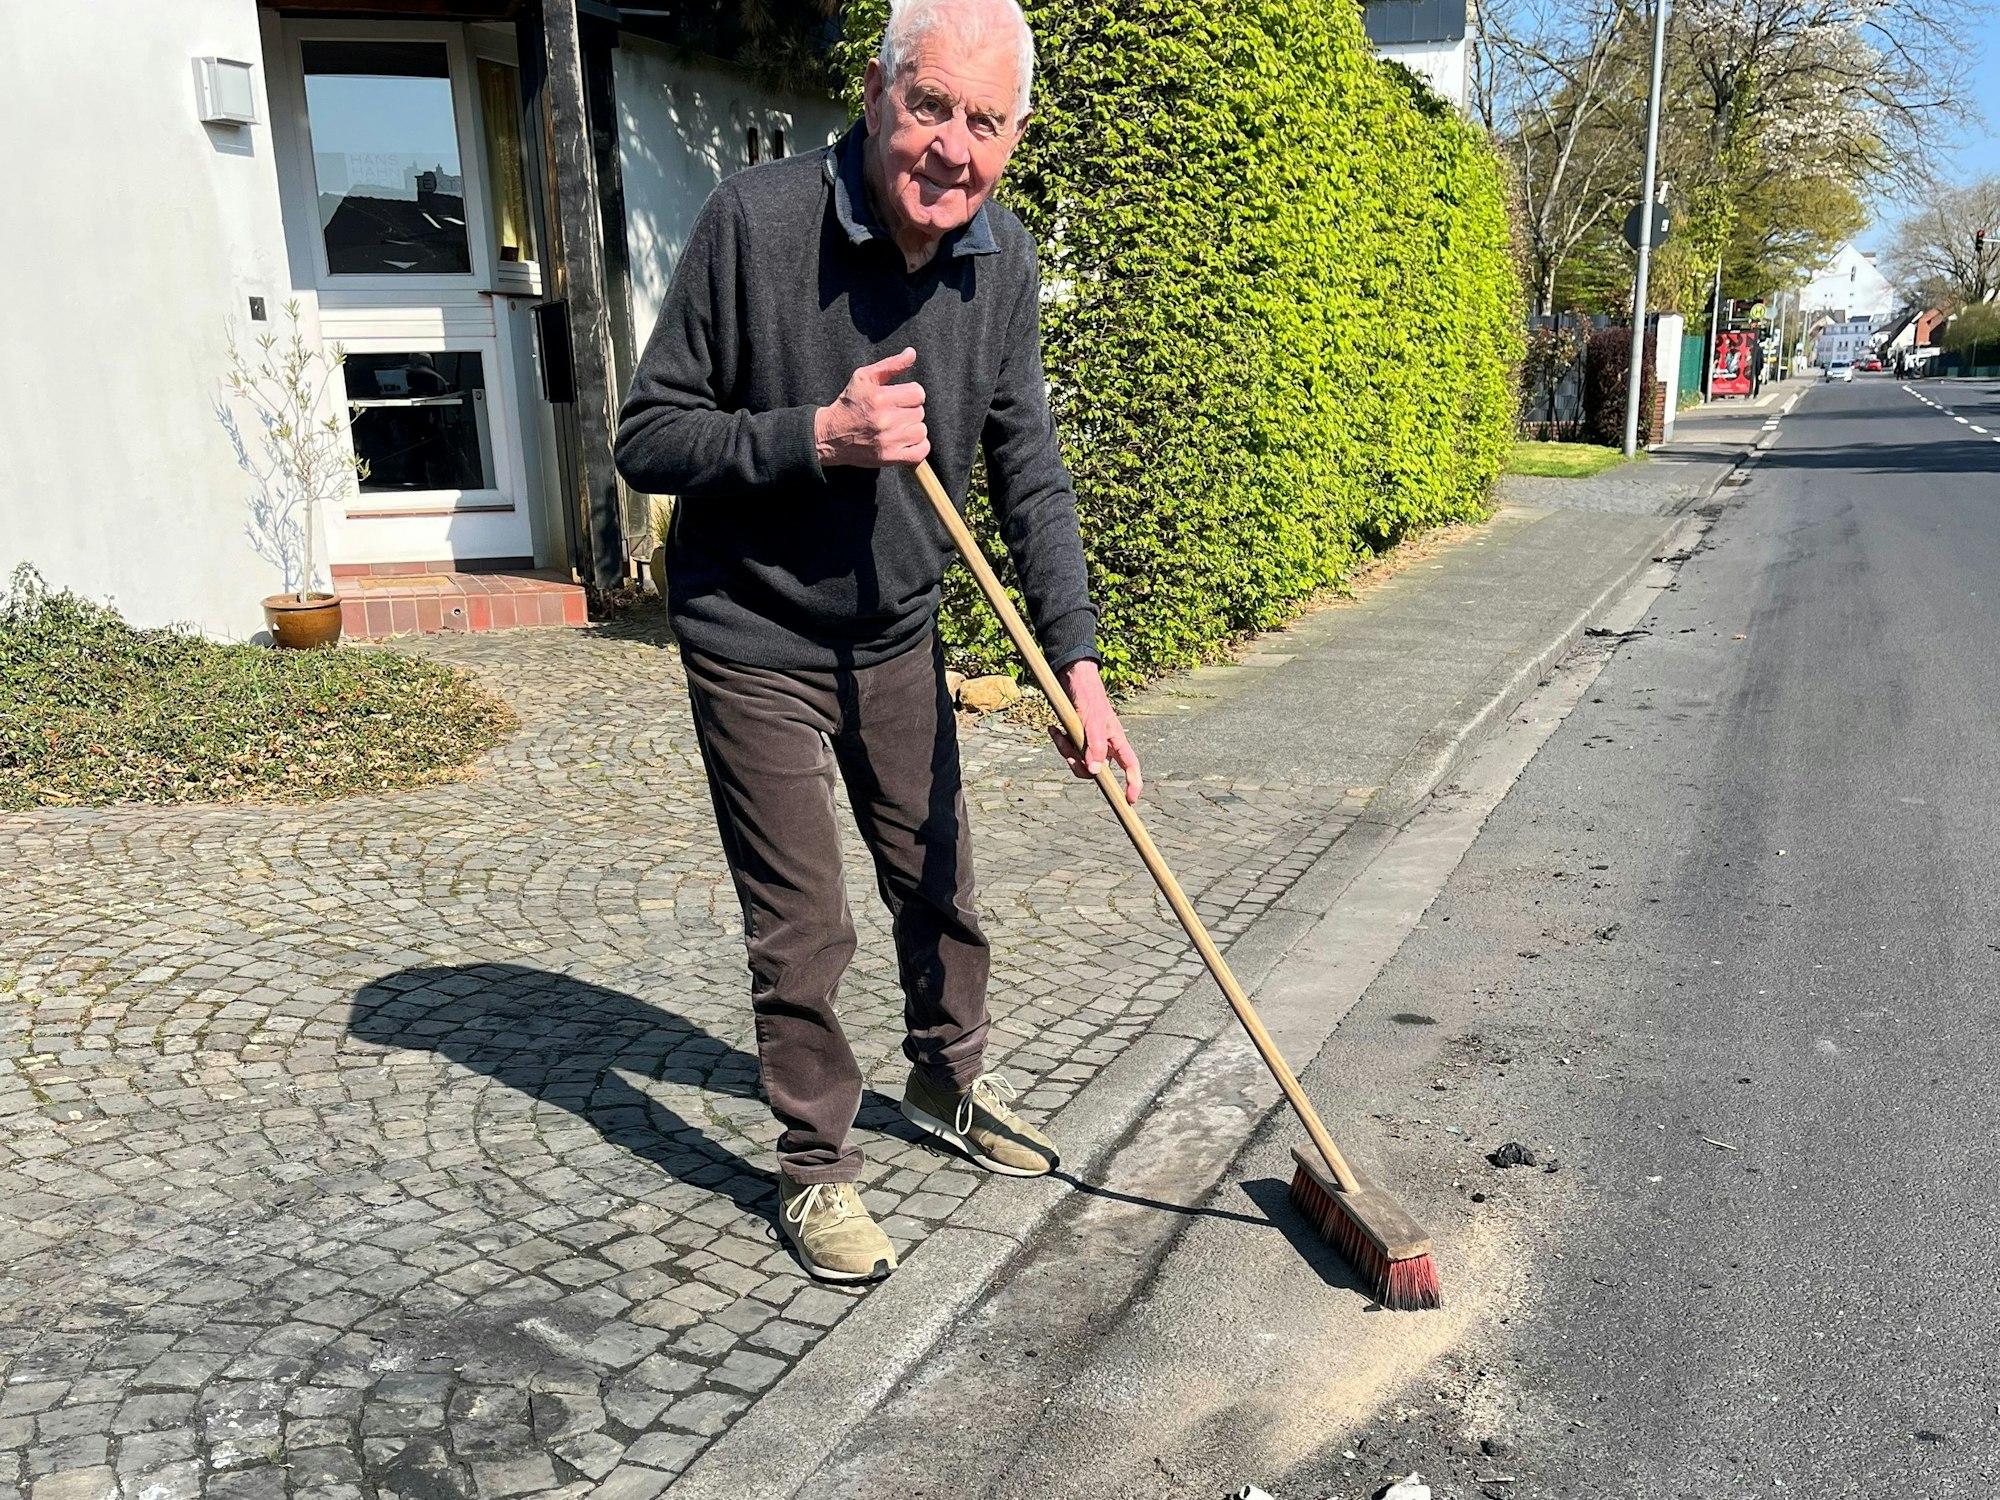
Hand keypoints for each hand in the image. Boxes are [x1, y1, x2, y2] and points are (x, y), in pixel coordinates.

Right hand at [814, 347, 928, 467]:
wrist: (830, 436)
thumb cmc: (849, 404)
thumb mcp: (864, 377)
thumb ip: (890, 365)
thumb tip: (912, 353)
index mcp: (880, 398)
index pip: (918, 393)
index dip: (911, 394)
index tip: (901, 398)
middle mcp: (885, 420)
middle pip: (919, 412)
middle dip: (909, 411)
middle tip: (895, 413)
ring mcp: (888, 441)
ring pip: (921, 431)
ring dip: (913, 428)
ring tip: (898, 427)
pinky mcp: (889, 458)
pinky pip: (920, 452)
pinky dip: (918, 447)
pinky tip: (906, 441)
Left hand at [1049, 659, 1142, 804]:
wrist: (1072, 678)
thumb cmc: (1089, 697)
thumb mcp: (1093, 722)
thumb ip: (1095, 746)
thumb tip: (1094, 772)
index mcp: (1116, 741)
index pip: (1131, 766)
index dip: (1133, 784)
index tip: (1130, 800)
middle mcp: (1105, 744)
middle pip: (1096, 770)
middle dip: (1079, 765)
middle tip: (1067, 752)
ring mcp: (1090, 742)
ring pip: (1079, 762)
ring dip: (1065, 751)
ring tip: (1057, 733)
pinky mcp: (1076, 737)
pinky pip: (1068, 750)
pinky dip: (1059, 742)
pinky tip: (1053, 729)